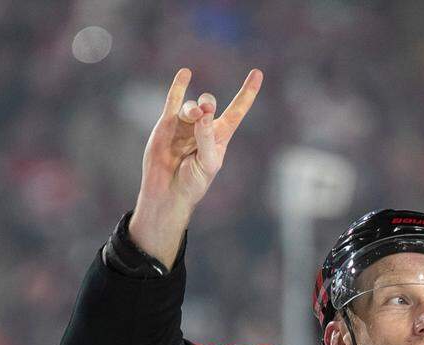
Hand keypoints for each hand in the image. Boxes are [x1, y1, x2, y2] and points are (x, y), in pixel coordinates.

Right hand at [129, 67, 262, 265]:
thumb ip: (206, 139)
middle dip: (208, 105)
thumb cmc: (193, 183)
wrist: (168, 193)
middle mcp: (202, 128)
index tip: (257, 73)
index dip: (247, 93)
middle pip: (210, 105)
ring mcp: (184, 125)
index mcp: (219, 137)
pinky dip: (179, 87)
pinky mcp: (166, 125)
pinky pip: (173, 101)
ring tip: (193, 115)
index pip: (236, 111)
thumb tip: (203, 113)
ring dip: (193, 108)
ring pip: (191, 107)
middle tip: (205, 111)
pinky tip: (185, 73)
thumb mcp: (207, 164)